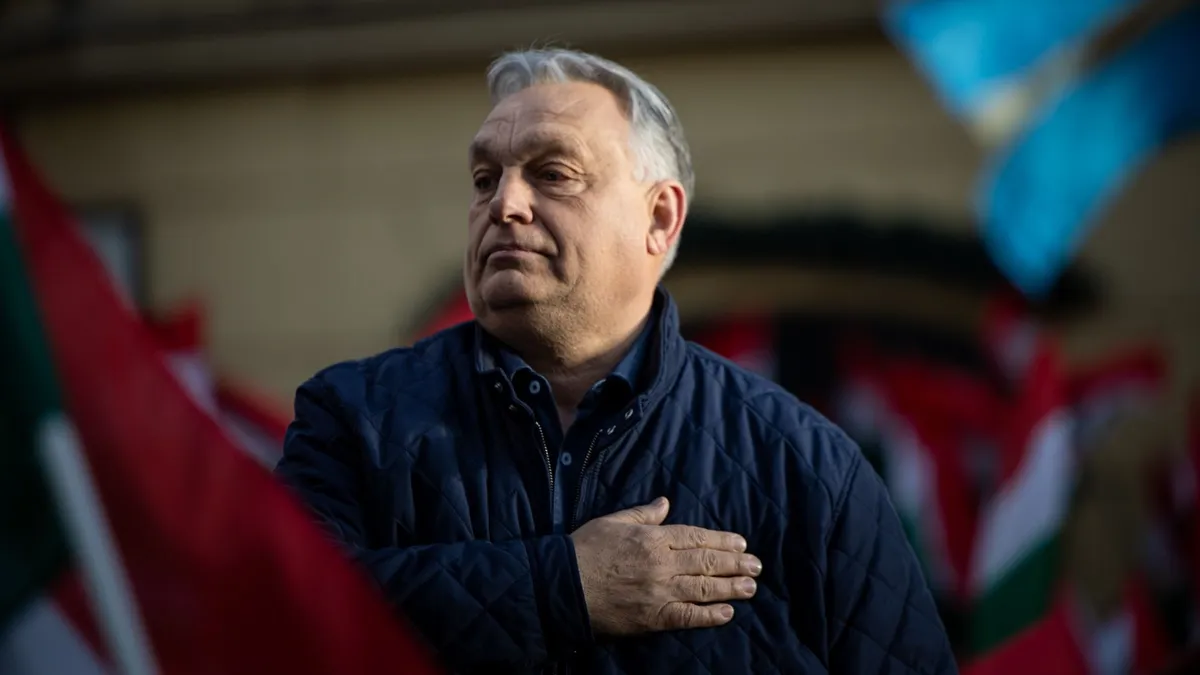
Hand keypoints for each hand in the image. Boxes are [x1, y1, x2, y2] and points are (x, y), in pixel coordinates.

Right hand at [570, 497, 760, 634]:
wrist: (563, 586)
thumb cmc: (585, 550)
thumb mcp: (613, 521)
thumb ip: (643, 513)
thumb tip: (664, 503)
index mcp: (653, 538)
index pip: (696, 537)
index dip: (722, 541)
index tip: (741, 544)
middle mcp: (662, 563)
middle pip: (706, 562)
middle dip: (735, 563)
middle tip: (756, 566)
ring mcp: (659, 592)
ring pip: (704, 588)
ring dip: (731, 587)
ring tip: (751, 587)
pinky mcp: (653, 618)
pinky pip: (688, 616)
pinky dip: (709, 616)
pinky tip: (727, 613)